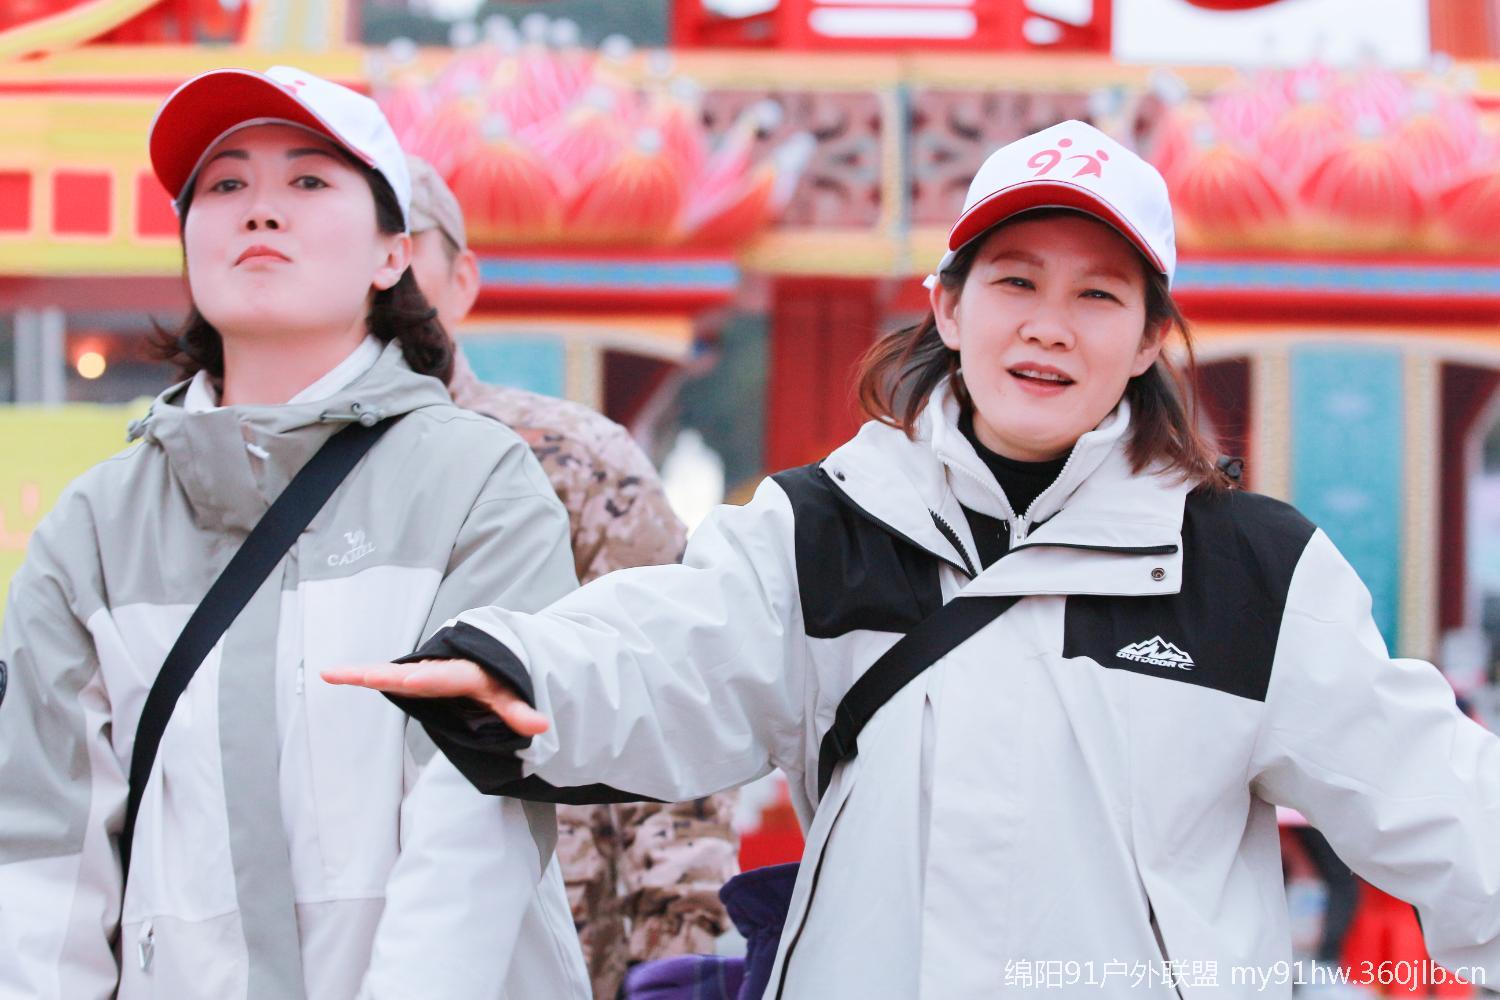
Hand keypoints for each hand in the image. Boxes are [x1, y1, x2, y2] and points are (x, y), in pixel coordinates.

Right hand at [321, 659, 549, 735]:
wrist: (488, 656)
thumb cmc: (498, 679)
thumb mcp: (511, 695)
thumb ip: (520, 711)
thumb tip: (543, 725)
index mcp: (463, 673)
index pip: (442, 679)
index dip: (424, 681)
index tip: (404, 681)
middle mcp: (438, 669)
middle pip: (405, 674)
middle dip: (380, 675)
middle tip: (349, 675)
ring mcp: (421, 672)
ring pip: (389, 673)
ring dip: (361, 673)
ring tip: (332, 673)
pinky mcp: (411, 677)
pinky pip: (386, 676)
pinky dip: (361, 675)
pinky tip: (332, 674)